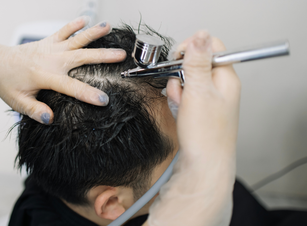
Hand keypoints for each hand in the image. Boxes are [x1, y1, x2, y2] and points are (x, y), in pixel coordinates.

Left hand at [0, 17, 125, 123]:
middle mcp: (50, 59)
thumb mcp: (17, 102)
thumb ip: (34, 110)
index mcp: (44, 76)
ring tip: (108, 27)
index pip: (71, 87)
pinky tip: (86, 20)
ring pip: (75, 40)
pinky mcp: (48, 42)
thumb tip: (50, 119)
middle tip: (120, 56)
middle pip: (81, 57)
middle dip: (102, 57)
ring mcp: (50, 48)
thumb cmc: (6, 83)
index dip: (88, 94)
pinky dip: (74, 25)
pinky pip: (62, 31)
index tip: (104, 100)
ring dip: (92, 33)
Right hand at [147, 31, 240, 225]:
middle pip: (196, 64)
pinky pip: (186, 96)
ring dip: (178, 90)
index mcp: (226, 78)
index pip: (211, 48)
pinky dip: (178, 101)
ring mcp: (211, 99)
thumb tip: (201, 35)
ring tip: (180, 105)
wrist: (203, 166)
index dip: (192, 49)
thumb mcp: (198, 91)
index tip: (178, 59)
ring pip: (188, 81)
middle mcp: (221, 87)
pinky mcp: (201, 111)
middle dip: (181, 74)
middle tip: (181, 89)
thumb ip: (197, 62)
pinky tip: (180, 112)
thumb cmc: (205, 134)